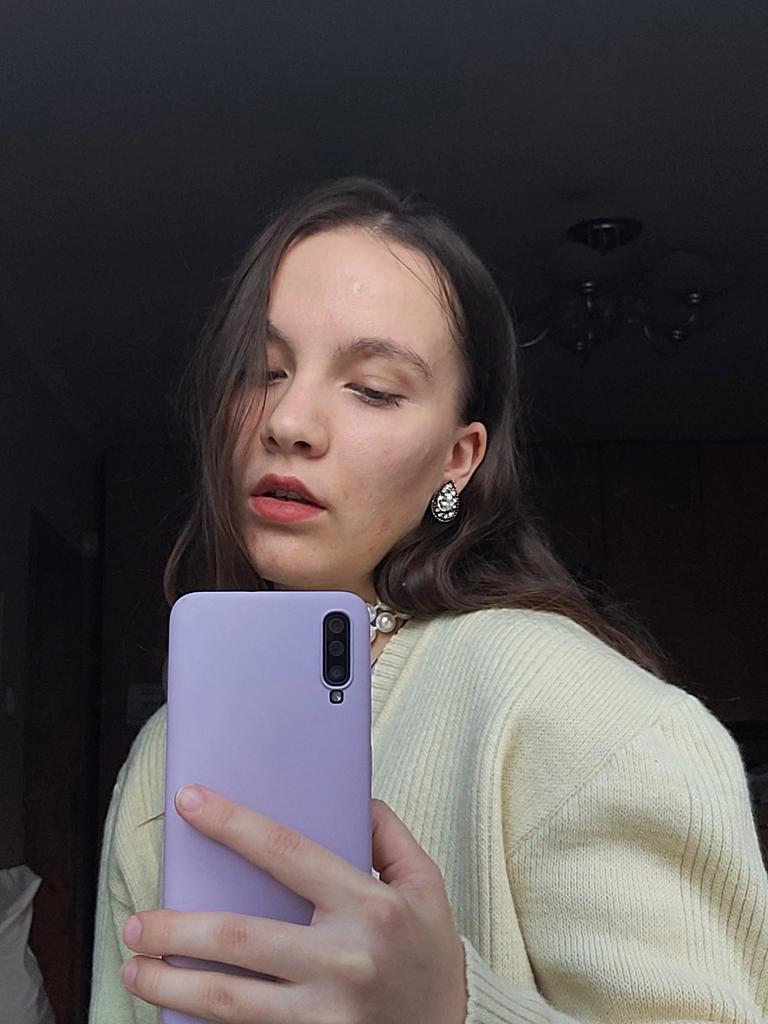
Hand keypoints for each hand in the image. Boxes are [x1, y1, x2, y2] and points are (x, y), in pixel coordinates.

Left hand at [120, 784, 467, 1023]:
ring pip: (228, 999)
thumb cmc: (430, 955)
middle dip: (174, 928)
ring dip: (169, 984)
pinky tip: (173, 1012)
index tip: (189, 801)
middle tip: (137, 919)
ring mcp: (325, 1014)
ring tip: (135, 966)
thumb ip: (389, 835)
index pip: (285, 851)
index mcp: (368, 905)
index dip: (231, 822)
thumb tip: (353, 796)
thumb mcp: (426, 885)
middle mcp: (342, 960)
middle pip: (238, 938)